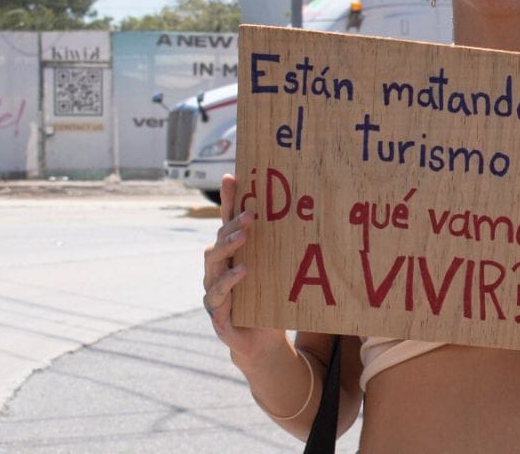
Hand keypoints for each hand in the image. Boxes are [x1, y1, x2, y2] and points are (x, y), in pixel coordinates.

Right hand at [203, 174, 286, 363]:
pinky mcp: (218, 315)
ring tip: (243, 237)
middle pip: (218, 242)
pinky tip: (242, 272)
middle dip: (232, 226)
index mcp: (231, 258)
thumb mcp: (276, 273)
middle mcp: (218, 272)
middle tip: (251, 214)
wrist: (261, 343)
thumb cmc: (268, 302)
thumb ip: (281, 250)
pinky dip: (228, 284)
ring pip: (213, 265)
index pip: (227, 225)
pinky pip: (217, 297)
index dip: (227, 202)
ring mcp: (214, 293)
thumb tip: (306, 219)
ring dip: (227, 249)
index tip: (231, 177)